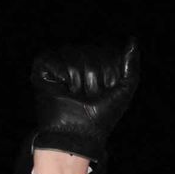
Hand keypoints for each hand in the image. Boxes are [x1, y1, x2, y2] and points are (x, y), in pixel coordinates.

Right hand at [30, 39, 139, 161]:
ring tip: (74, 93)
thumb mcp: (124, 90)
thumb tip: (132, 40)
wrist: (78, 133)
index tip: (105, 91)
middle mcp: (78, 61)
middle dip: (92, 77)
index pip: (106, 52)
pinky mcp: (42, 70)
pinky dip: (59, 72)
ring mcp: (59, 64)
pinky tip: (61, 85)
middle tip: (87, 96)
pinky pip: (51, 57)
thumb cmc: (101, 116)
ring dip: (77, 78)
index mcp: (96, 64)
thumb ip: (131, 66)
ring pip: (72, 53)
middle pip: (89, 52)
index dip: (108, 73)